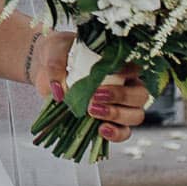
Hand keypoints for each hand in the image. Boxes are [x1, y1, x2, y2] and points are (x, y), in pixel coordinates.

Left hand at [28, 32, 149, 142]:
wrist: (46, 69)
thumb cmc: (57, 53)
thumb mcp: (54, 51)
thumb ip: (56, 66)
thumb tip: (59, 92)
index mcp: (117, 63)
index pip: (135, 68)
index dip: (128, 72)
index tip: (112, 73)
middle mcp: (124, 84)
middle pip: (140, 95)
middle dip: (121, 97)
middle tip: (96, 96)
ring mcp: (119, 105)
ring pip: (135, 115)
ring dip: (117, 115)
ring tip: (92, 111)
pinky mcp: (108, 121)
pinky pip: (122, 132)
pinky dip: (115, 134)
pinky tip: (101, 130)